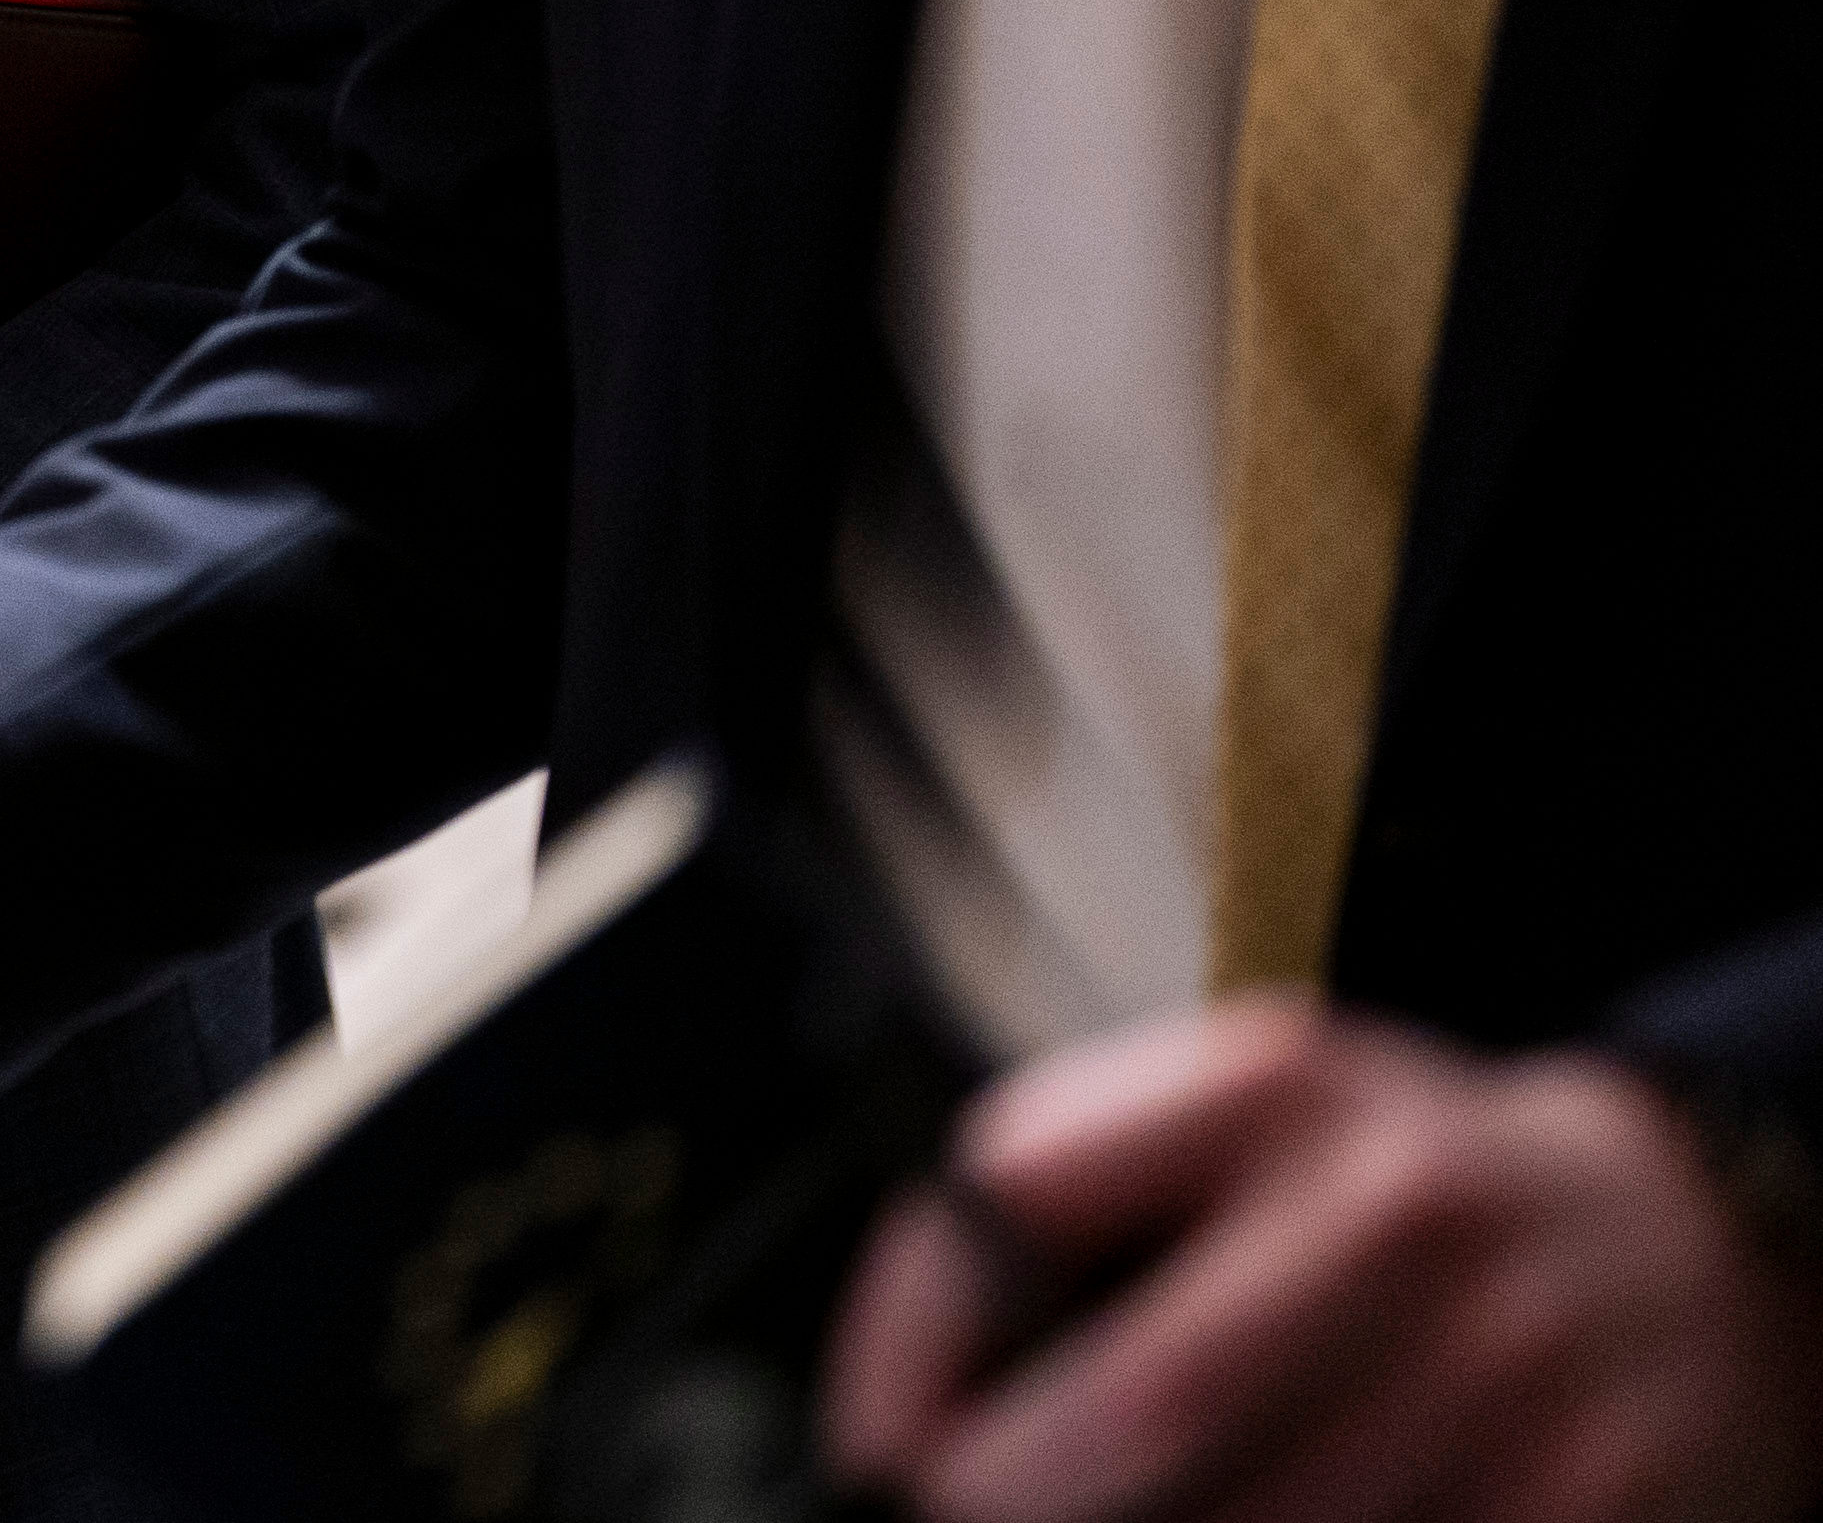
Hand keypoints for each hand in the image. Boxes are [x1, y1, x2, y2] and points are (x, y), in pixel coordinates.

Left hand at [821, 995, 1822, 1522]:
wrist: (1693, 1237)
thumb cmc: (1413, 1189)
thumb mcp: (1252, 1122)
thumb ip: (1088, 1201)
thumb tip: (921, 1376)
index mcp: (1277, 1089)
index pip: (1021, 1190)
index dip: (910, 1337)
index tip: (876, 1431)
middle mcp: (1399, 1218)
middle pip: (1146, 1407)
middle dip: (1009, 1495)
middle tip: (959, 1514)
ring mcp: (1508, 1373)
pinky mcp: (1591, 1503)